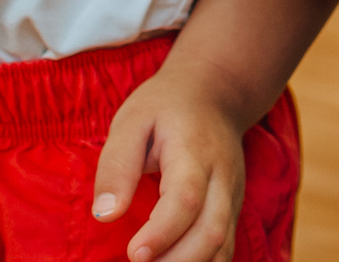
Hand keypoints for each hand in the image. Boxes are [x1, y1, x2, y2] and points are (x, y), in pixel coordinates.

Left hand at [91, 59, 247, 261]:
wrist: (214, 93)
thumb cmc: (165, 107)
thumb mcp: (131, 121)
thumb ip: (117, 166)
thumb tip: (105, 215)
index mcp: (193, 150)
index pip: (185, 198)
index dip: (161, 232)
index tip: (133, 254)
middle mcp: (221, 177)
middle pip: (211, 230)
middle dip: (176, 260)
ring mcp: (232, 195)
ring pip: (224, 244)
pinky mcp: (233, 209)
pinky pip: (226, 247)